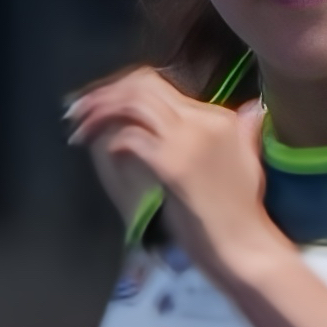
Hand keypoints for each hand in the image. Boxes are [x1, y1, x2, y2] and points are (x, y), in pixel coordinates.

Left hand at [62, 65, 267, 261]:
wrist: (242, 242)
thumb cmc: (241, 210)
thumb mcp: (248, 160)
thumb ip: (245, 130)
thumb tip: (251, 110)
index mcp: (216, 116)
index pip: (157, 84)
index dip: (119, 90)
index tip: (97, 104)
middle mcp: (201, 120)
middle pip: (141, 86)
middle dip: (102, 95)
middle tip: (76, 112)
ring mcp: (186, 140)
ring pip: (133, 104)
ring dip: (99, 113)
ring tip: (79, 130)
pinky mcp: (172, 163)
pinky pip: (132, 138)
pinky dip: (113, 142)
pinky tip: (108, 154)